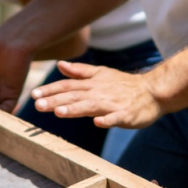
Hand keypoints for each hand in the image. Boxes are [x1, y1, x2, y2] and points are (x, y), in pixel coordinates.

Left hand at [31, 61, 162, 128]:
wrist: (153, 91)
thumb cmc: (125, 85)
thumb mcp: (101, 74)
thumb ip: (80, 71)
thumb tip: (60, 65)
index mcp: (92, 84)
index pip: (67, 86)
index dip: (50, 90)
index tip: (34, 95)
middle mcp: (99, 92)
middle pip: (74, 96)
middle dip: (55, 101)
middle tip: (37, 105)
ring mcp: (113, 104)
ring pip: (91, 106)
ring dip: (75, 109)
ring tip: (59, 113)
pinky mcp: (126, 114)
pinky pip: (116, 118)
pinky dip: (107, 120)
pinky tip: (98, 123)